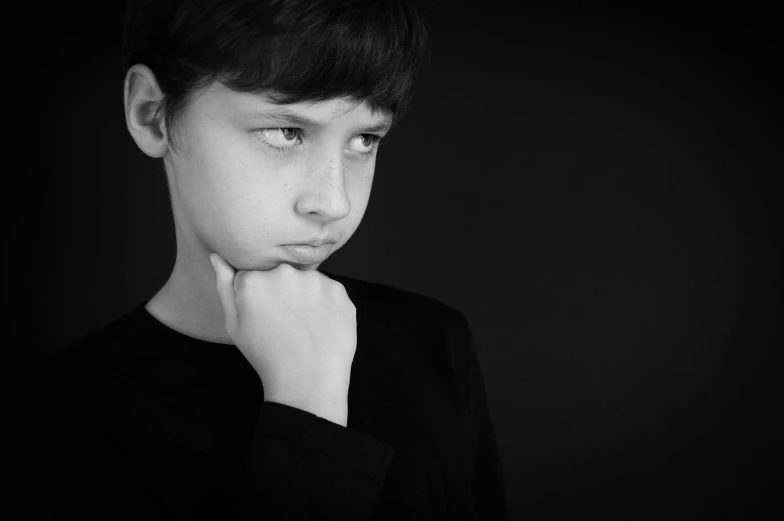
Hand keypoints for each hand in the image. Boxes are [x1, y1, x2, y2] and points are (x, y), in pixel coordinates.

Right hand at [210, 253, 355, 425]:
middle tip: (285, 323)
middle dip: (282, 292)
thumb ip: (224, 286)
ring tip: (304, 327)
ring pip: (307, 282)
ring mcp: (315, 280)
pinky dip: (326, 305)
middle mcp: (285, 272)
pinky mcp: (340, 290)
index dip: (258, 297)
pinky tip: (321, 326)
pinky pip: (329, 291)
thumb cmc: (266, 355)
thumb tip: (217, 256)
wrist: (307, 380)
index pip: (253, 276)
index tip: (264, 316)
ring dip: (305, 296)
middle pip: (281, 275)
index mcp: (254, 279)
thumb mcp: (234, 324)